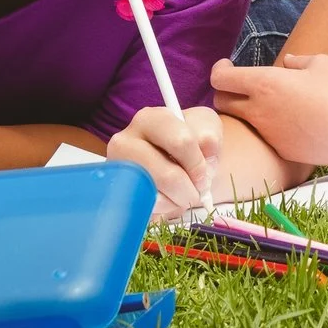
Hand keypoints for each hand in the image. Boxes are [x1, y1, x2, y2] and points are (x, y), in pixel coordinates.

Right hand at [108, 104, 222, 219]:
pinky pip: (145, 208)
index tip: (204, 175)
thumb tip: (203, 161)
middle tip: (197, 191)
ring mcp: (118, 170)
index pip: (181, 142)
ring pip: (156, 195)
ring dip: (178, 200)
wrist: (175, 157)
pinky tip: (168, 198)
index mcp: (150, 119)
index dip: (198, 165)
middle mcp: (125, 142)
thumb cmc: (190, 138)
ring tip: (182, 193)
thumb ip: (209, 137)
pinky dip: (164, 209)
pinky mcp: (118, 192)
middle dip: (190, 189)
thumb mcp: (205, 126)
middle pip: (168, 176)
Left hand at [211, 53, 327, 167]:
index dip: (219, 69)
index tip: (228, 65)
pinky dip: (270, 127)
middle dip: (226, 92)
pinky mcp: (278, 150)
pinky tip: (293, 123)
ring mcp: (266, 133)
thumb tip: (287, 63)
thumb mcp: (322, 63)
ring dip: (248, 110)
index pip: (221, 78)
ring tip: (273, 104)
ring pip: (241, 121)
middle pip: (221, 102)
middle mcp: (258, 110)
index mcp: (265, 83)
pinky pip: (265, 135)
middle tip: (243, 86)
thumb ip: (297, 61)